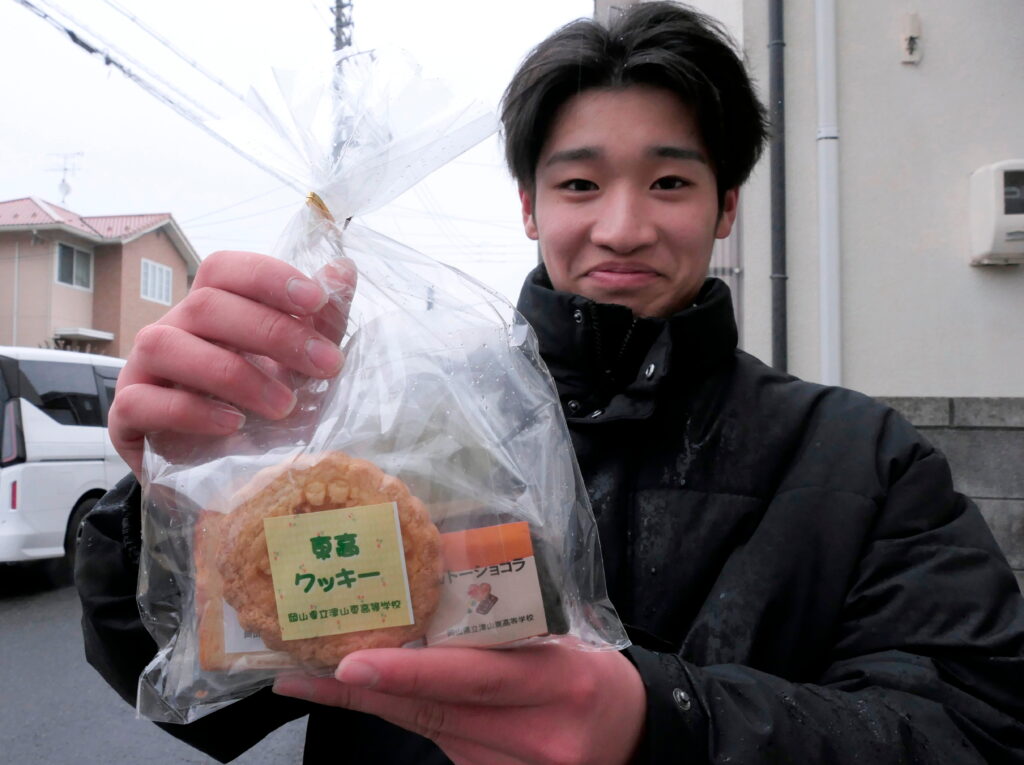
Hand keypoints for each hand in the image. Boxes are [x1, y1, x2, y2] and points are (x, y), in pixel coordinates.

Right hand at [109, 250, 355, 475]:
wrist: (219, 475)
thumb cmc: (259, 408)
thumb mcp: (298, 366)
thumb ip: (320, 322)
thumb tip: (344, 269)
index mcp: (211, 309)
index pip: (223, 269)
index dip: (267, 276)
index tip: (316, 300)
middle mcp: (172, 330)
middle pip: (206, 305)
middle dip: (273, 333)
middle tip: (325, 366)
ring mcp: (142, 371)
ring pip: (166, 345)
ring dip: (233, 373)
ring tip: (283, 406)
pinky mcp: (126, 417)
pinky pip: (141, 401)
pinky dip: (191, 410)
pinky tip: (233, 425)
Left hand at [273, 643, 645, 764]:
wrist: (630, 738)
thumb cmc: (595, 675)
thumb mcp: (567, 642)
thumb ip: (508, 626)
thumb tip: (435, 583)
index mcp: (558, 685)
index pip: (477, 678)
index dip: (412, 672)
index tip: (353, 662)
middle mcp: (534, 737)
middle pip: (436, 711)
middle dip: (363, 691)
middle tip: (302, 669)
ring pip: (428, 729)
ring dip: (371, 702)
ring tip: (312, 675)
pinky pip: (439, 742)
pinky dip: (402, 715)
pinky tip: (365, 694)